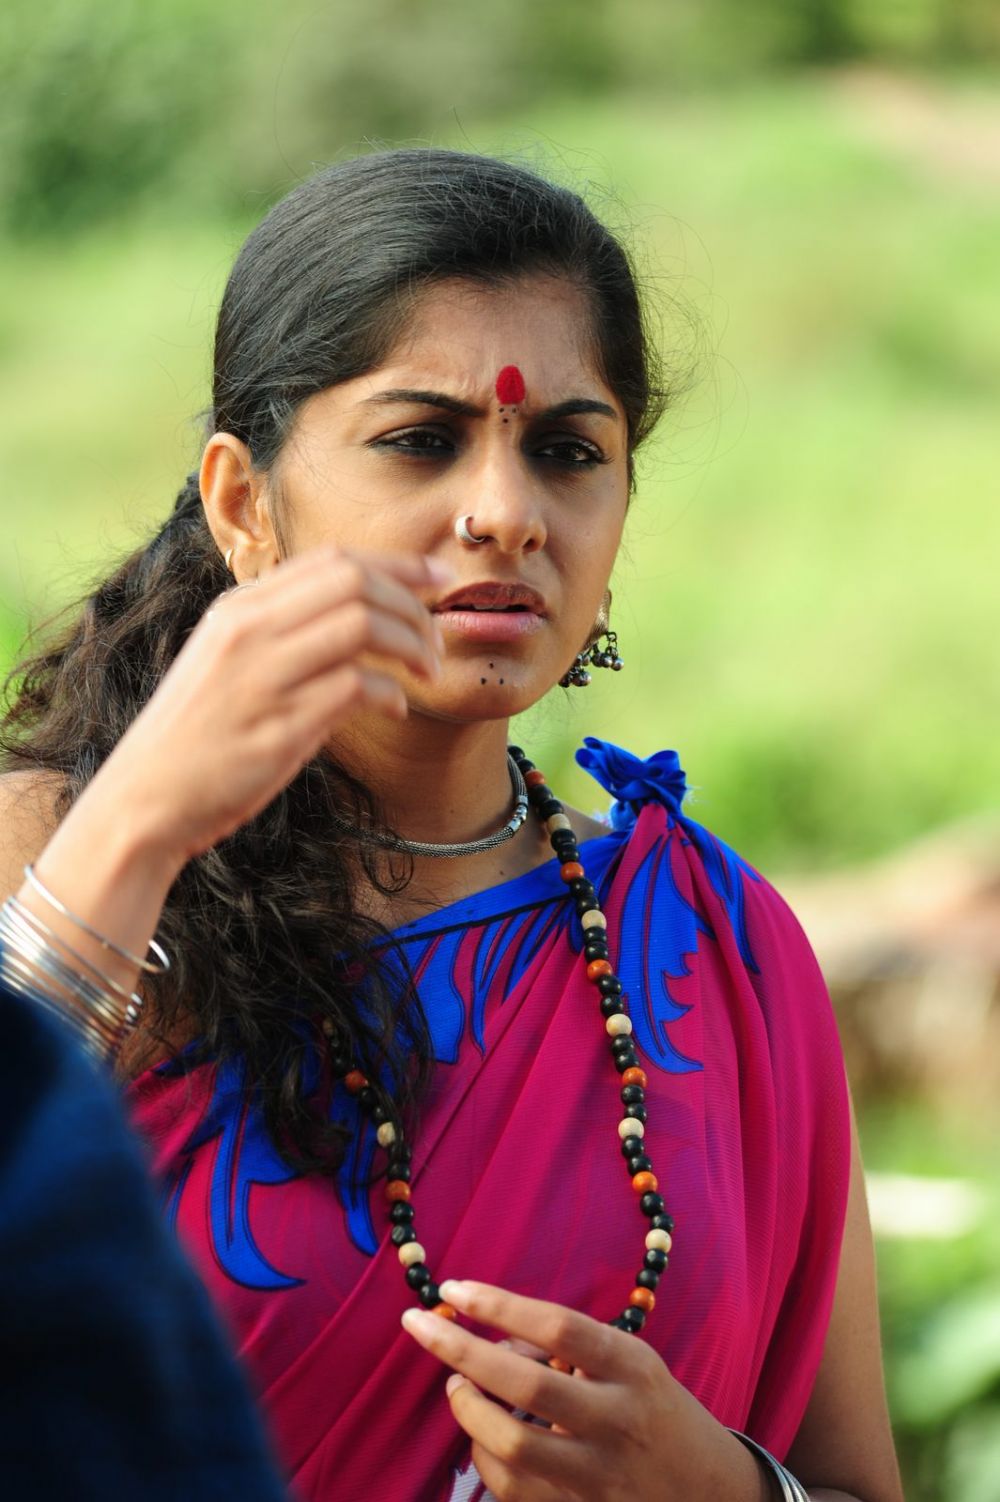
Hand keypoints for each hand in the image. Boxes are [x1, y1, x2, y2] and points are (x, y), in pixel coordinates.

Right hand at [98, 545, 451, 866]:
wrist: (144, 800)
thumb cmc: (197, 736)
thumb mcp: (226, 660)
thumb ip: (281, 632)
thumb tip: (360, 617)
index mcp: (238, 608)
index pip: (333, 560)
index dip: (398, 563)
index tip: (439, 577)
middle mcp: (249, 630)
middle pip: (356, 582)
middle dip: (412, 605)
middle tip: (435, 641)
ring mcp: (262, 676)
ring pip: (362, 625)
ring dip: (411, 645)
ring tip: (426, 672)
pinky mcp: (278, 727)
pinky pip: (357, 687)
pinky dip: (391, 694)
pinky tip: (396, 709)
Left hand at [401, 1281, 769, 1501]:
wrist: (708, 1492)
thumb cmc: (654, 1410)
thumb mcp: (630, 1363)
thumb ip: (568, 1348)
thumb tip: (489, 1334)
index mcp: (633, 1367)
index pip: (558, 1327)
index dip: (501, 1305)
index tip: (454, 1288)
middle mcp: (618, 1420)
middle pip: (527, 1385)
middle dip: (462, 1350)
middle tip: (420, 1326)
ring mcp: (598, 1475)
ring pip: (513, 1446)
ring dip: (468, 1409)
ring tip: (455, 1384)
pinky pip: (512, 1488)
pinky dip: (483, 1456)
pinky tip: (480, 1432)